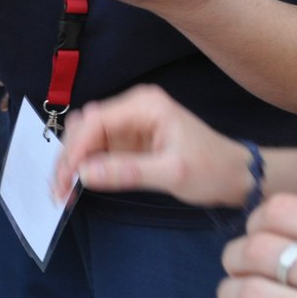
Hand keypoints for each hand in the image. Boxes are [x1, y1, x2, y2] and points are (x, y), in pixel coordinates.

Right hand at [54, 84, 252, 205]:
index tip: (64, 182)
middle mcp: (132, 108)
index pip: (95, 123)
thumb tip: (84, 175)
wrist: (237, 175)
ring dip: (72, 163)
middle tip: (59, 192)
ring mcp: (128, 123)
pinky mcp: (128, 139)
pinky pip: (96, 149)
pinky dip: (84, 166)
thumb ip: (128, 172)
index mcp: (144, 105)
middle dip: (68, 158)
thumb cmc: (212, 170)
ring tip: (64, 192)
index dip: (74, 151)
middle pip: (84, 127)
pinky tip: (78, 185)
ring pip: (85, 138)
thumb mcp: (173, 173)